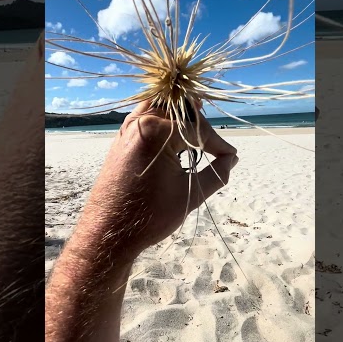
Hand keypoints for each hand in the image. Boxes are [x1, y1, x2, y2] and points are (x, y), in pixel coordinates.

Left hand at [71, 99, 238, 271]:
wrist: (110, 230)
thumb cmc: (149, 215)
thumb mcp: (190, 194)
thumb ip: (217, 173)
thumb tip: (232, 159)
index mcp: (157, 131)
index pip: (198, 130)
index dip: (218, 144)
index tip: (231, 157)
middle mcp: (140, 123)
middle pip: (181, 114)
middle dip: (201, 129)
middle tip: (216, 149)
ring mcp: (127, 129)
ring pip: (162, 111)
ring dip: (181, 120)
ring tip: (198, 137)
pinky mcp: (121, 139)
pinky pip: (147, 120)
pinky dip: (164, 124)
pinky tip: (174, 141)